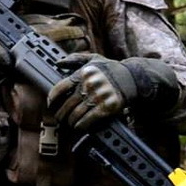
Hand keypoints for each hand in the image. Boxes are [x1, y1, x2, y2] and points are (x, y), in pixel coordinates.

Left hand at [45, 54, 178, 131]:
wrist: (134, 78)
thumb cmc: (111, 69)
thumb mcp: (94, 59)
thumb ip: (75, 59)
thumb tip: (58, 62)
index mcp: (83, 73)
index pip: (60, 88)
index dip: (53, 98)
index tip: (50, 104)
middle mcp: (89, 84)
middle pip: (67, 103)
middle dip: (61, 113)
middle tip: (59, 118)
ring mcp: (98, 96)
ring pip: (76, 113)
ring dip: (70, 120)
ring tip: (68, 122)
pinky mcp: (107, 107)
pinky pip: (89, 119)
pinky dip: (81, 124)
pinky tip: (78, 126)